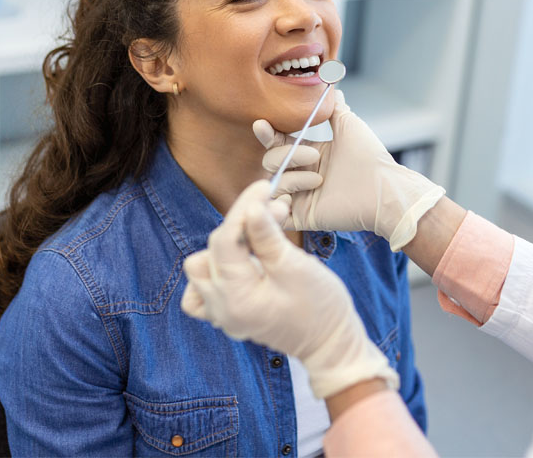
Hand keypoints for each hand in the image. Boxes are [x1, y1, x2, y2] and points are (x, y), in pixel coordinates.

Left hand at [181, 181, 398, 398]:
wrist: (330, 343)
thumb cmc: (319, 307)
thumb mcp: (295, 267)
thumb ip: (266, 236)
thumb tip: (251, 207)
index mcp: (235, 297)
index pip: (224, 239)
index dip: (244, 208)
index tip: (265, 188)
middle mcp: (220, 308)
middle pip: (212, 250)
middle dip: (240, 225)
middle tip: (275, 213)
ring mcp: (220, 314)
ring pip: (202, 268)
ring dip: (227, 246)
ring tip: (260, 237)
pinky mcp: (227, 313)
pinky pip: (202, 292)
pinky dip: (215, 272)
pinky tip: (240, 262)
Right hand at [254, 93, 445, 249]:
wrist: (384, 188)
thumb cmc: (370, 157)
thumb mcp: (349, 125)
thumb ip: (334, 108)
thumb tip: (332, 87)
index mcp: (310, 153)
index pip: (278, 142)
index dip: (267, 133)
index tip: (263, 124)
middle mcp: (303, 174)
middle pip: (271, 161)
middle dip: (286, 155)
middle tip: (315, 156)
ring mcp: (301, 196)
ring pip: (273, 183)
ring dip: (293, 178)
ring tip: (320, 180)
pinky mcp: (303, 217)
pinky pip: (275, 211)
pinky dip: (278, 204)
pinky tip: (295, 198)